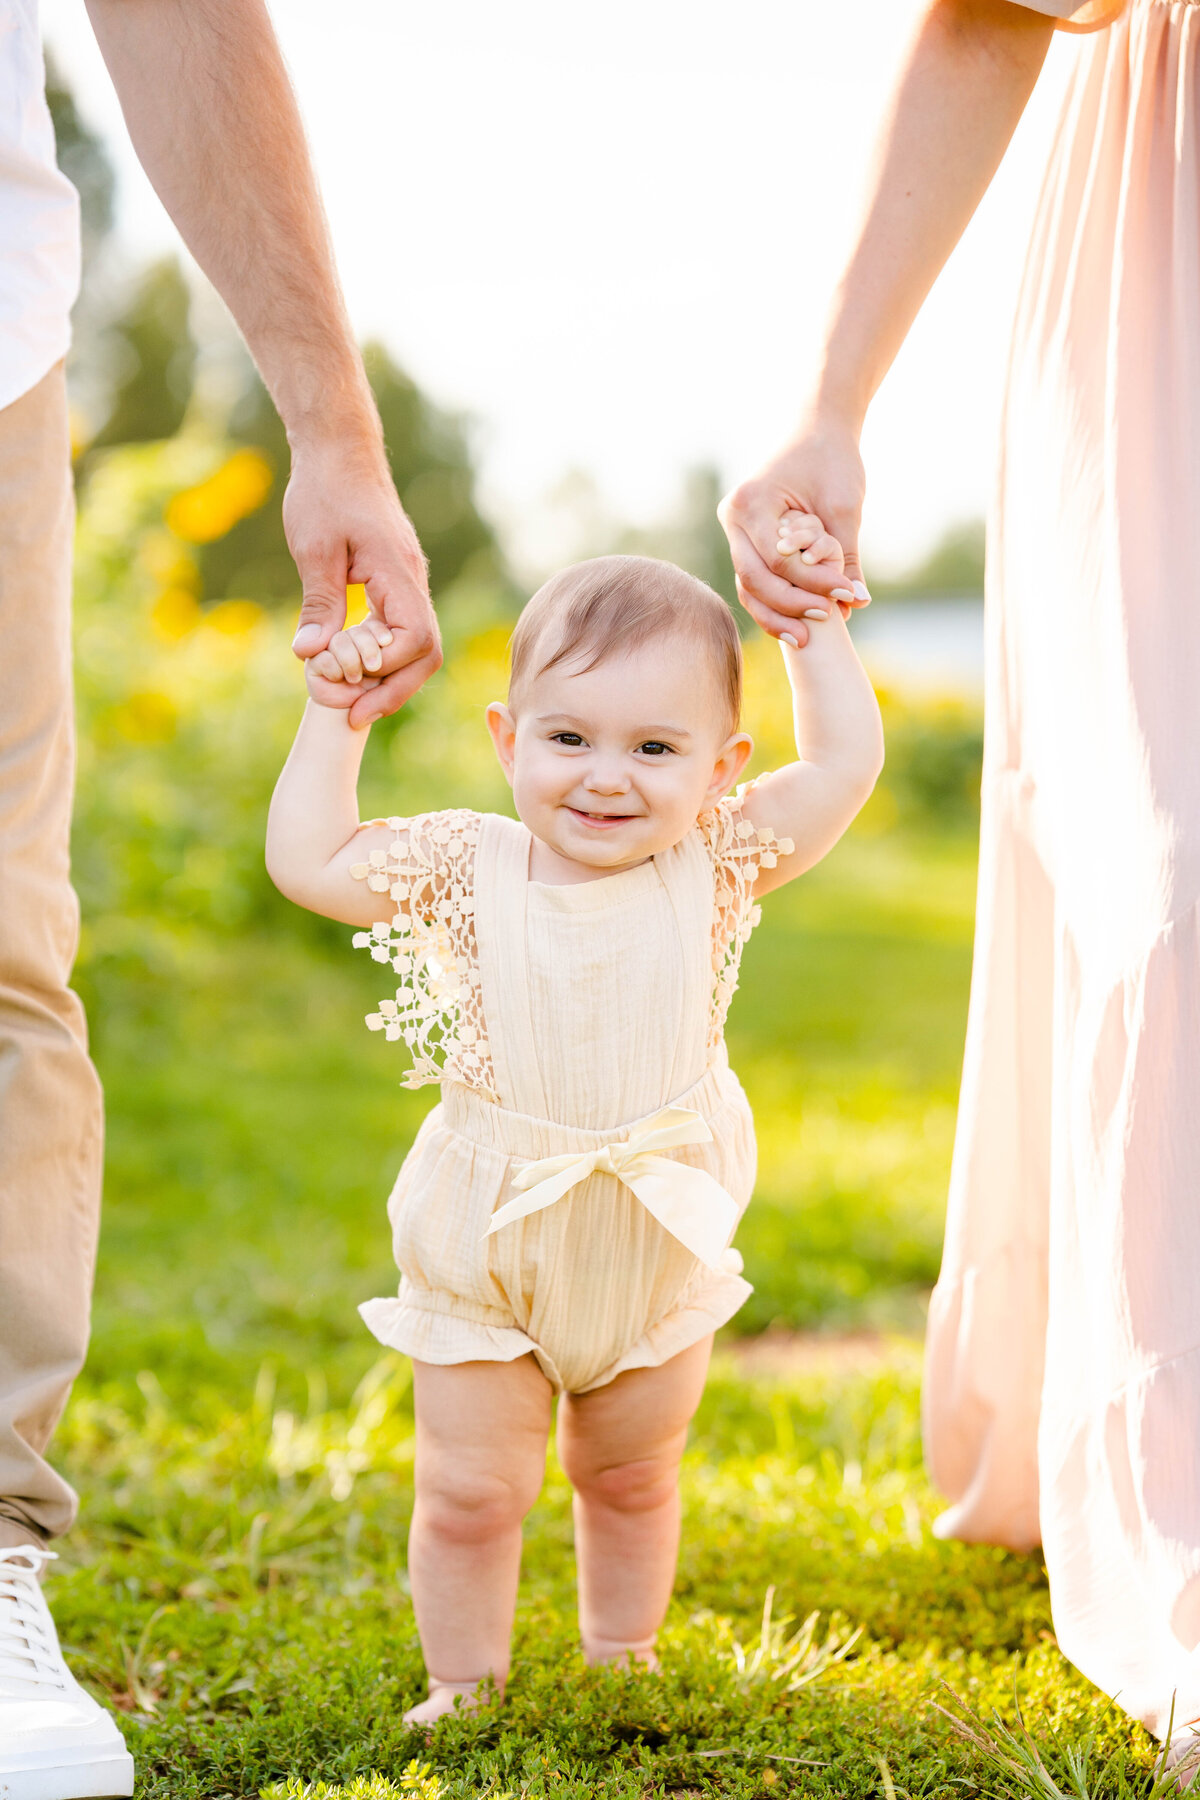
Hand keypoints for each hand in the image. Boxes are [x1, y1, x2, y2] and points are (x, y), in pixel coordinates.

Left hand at [285, 433, 441, 724]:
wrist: (338, 452)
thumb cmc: (324, 491)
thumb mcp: (313, 548)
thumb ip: (319, 602)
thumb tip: (310, 655)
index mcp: (398, 572)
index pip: (417, 639)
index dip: (388, 672)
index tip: (350, 687)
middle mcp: (412, 582)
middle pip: (426, 653)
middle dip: (392, 690)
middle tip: (352, 716)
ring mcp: (407, 584)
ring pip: (416, 647)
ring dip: (386, 678)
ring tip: (348, 697)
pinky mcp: (394, 583)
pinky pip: (399, 631)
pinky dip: (378, 656)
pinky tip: (349, 665)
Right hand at [718, 420, 869, 644]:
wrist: (818, 430)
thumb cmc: (831, 460)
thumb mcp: (844, 507)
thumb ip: (845, 557)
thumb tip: (856, 604)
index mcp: (751, 502)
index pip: (777, 559)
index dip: (811, 583)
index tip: (845, 594)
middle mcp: (734, 517)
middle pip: (753, 579)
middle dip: (788, 605)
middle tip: (823, 621)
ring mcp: (735, 530)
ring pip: (748, 586)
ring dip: (776, 614)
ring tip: (807, 638)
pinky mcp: (746, 541)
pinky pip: (754, 580)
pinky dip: (774, 603)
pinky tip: (797, 625)